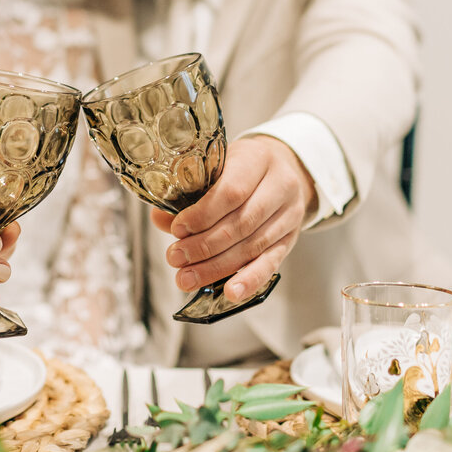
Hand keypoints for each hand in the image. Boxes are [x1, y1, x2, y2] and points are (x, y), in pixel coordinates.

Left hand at [151, 135, 317, 301]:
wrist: (284, 169)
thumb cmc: (242, 167)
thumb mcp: (218, 167)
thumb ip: (189, 192)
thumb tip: (160, 219)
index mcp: (258, 159)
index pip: (232, 191)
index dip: (202, 215)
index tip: (178, 230)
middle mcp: (280, 186)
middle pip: (241, 223)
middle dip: (204, 246)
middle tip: (175, 258)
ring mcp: (289, 214)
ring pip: (252, 246)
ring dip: (216, 266)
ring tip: (187, 278)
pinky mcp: (290, 239)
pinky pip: (271, 264)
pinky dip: (249, 280)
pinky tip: (230, 293)